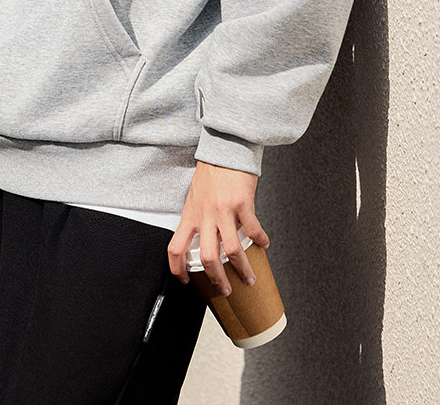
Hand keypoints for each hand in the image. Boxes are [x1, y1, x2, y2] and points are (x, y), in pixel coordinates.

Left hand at [167, 161, 269, 295]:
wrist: (225, 148)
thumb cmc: (211, 172)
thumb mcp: (196, 196)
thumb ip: (198, 217)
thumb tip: (206, 240)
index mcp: (190, 214)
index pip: (175, 248)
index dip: (178, 269)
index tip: (186, 281)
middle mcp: (205, 215)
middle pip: (207, 257)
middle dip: (217, 279)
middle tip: (226, 290)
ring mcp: (224, 210)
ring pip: (232, 250)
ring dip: (242, 269)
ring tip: (249, 278)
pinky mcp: (242, 203)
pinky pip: (253, 230)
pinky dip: (260, 240)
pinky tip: (264, 245)